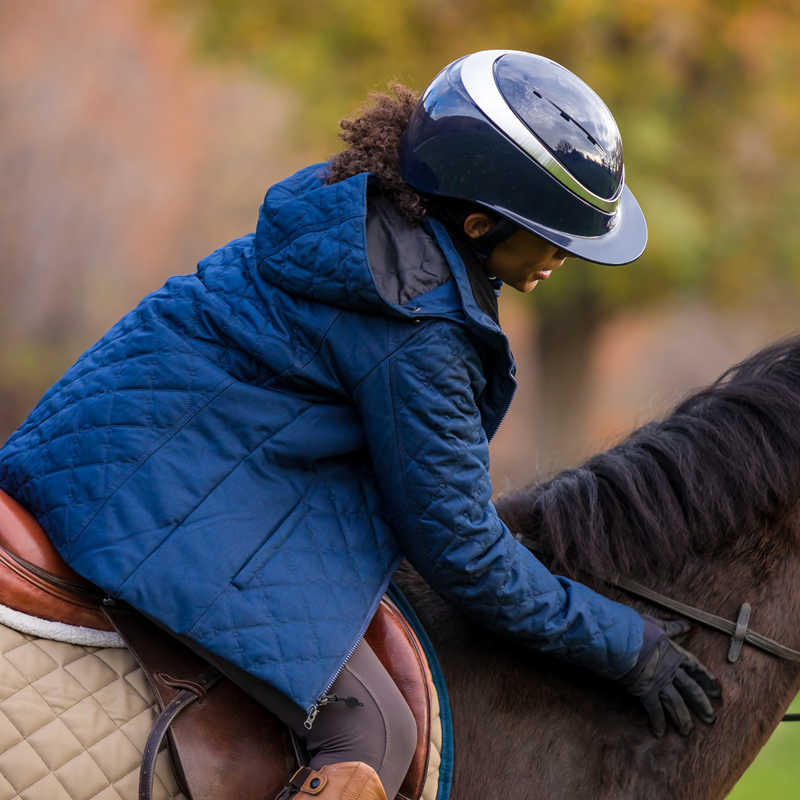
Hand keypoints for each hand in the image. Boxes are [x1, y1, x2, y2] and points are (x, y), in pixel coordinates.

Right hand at [620, 615, 721, 736]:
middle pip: (691, 691)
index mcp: (676, 654)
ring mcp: (660, 683)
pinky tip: (659, 732)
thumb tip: (687, 625)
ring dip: (683, 719)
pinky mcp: (646, 692)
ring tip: (687, 731)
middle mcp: (672, 671)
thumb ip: (672, 628)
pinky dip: (658, 722)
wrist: (623, 640)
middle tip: (710, 718)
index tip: (716, 691)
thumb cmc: (639, 630)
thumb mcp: (658, 625)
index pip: (696, 669)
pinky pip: (655, 711)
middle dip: (702, 705)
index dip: (707, 680)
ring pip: (676, 704)